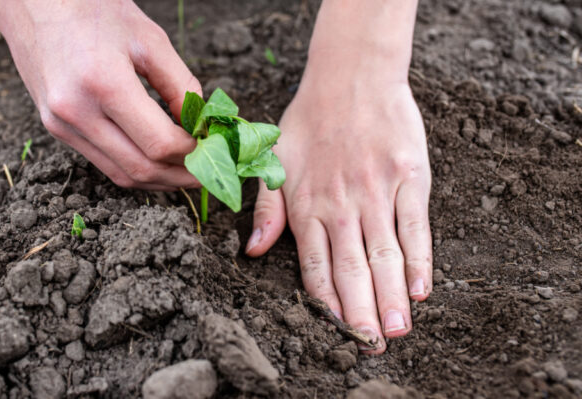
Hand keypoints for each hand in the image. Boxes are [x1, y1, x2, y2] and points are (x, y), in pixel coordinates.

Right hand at [0, 0, 200, 189]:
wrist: (34, 2)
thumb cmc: (94, 9)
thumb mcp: (150, 38)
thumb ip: (181, 85)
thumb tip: (199, 127)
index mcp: (104, 83)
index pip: (159, 142)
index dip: (192, 153)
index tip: (212, 147)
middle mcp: (76, 111)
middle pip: (141, 168)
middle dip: (180, 177)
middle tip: (207, 173)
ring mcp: (60, 124)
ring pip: (120, 175)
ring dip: (158, 180)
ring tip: (185, 173)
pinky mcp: (54, 128)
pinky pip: (103, 162)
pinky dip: (133, 168)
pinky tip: (155, 161)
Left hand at [246, 70, 431, 353]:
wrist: (351, 76)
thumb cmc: (309, 120)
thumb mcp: (273, 161)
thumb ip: (266, 208)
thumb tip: (251, 251)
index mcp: (307, 207)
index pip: (316, 268)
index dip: (328, 305)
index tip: (338, 334)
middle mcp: (341, 207)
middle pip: (353, 271)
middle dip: (362, 314)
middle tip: (372, 347)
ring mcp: (378, 194)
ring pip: (384, 256)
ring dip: (391, 296)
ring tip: (398, 330)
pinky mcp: (410, 179)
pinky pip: (416, 227)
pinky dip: (420, 260)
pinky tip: (421, 288)